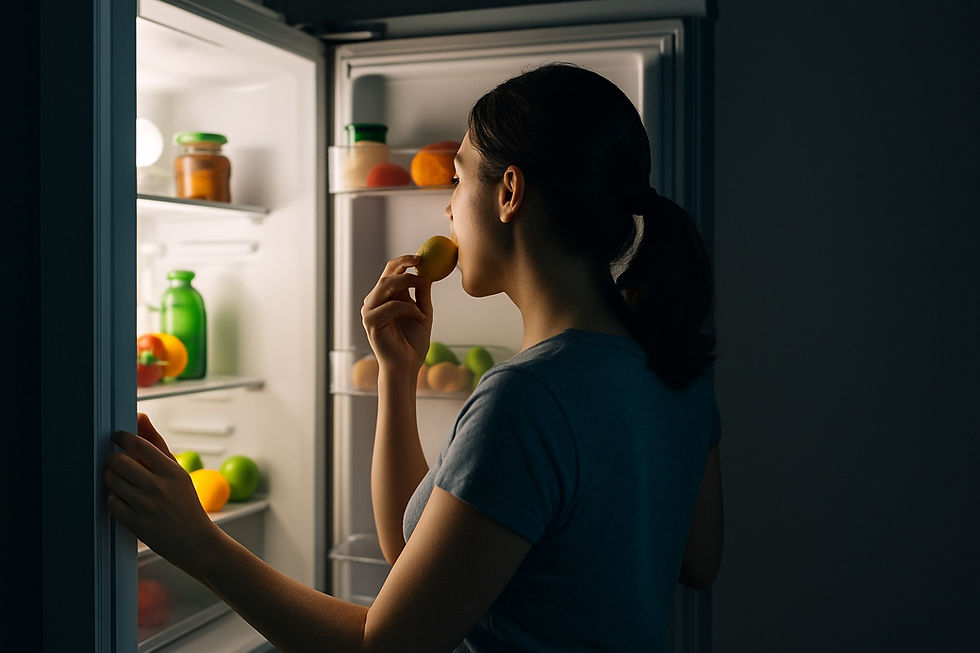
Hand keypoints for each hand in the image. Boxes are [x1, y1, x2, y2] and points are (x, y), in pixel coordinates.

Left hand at [105, 413, 217, 573]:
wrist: (195, 541)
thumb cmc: (185, 502)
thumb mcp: (177, 472)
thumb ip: (156, 444)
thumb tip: (140, 416)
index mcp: (172, 471)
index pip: (138, 444)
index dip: (122, 438)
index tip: (117, 437)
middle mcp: (159, 487)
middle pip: (119, 461)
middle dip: (113, 460)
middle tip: (116, 462)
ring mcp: (147, 506)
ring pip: (112, 481)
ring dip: (111, 479)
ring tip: (119, 480)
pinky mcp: (136, 524)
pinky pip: (112, 503)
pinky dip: (114, 499)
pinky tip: (123, 500)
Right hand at [361, 254, 432, 373]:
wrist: (407, 366)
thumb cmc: (414, 343)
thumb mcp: (423, 313)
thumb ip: (422, 294)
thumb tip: (428, 272)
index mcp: (387, 298)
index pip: (391, 272)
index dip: (404, 261)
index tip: (420, 257)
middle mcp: (375, 302)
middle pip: (386, 274)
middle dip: (403, 264)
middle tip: (420, 261)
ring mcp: (370, 311)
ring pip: (386, 285)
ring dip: (407, 282)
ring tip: (423, 286)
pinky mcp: (370, 321)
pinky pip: (391, 306)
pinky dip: (409, 308)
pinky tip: (421, 317)